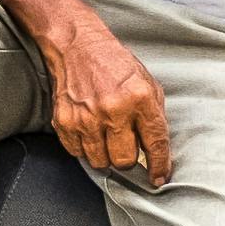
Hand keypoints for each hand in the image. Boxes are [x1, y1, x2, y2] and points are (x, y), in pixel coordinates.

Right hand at [48, 23, 176, 188]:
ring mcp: (86, 117)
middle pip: (124, 161)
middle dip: (128, 159)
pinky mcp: (65, 121)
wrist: (78, 46)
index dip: (159, 166)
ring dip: (105, 154)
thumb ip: (154, 116)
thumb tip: (157, 151)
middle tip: (125, 145)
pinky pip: (78, 153)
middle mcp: (113, 110)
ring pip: (100, 161)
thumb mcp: (147, 84)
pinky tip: (89, 130)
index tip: (158, 178)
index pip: (155, 143)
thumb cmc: (115, 65)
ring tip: (105, 136)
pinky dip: (85, 147)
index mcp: (140, 98)